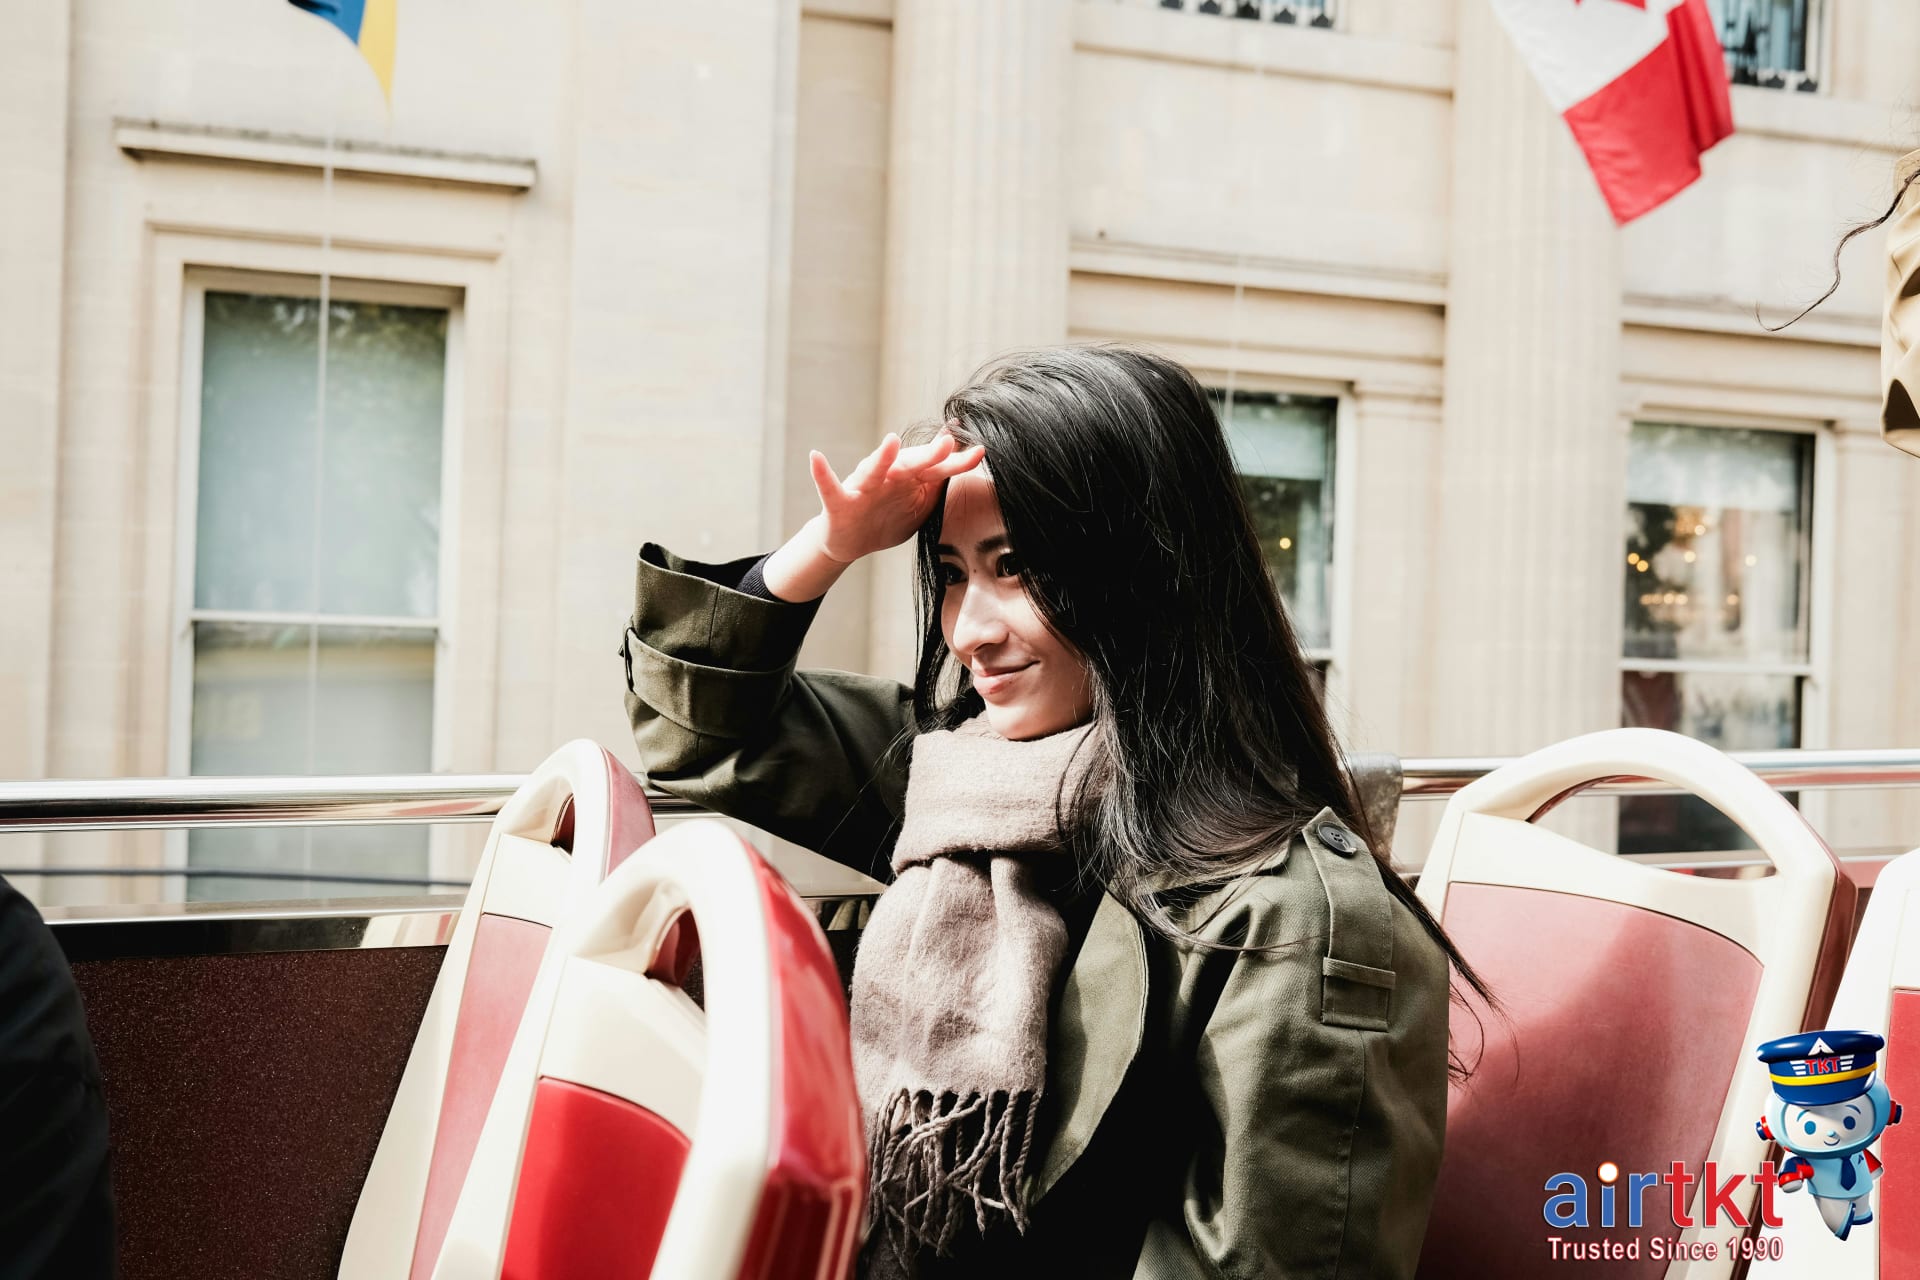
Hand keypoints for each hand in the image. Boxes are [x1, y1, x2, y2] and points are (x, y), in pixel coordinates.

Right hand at [809, 426, 984, 562]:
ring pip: (874, 471)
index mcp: (908, 480)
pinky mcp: (840, 502)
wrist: (848, 542)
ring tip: (891, 441)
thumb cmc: (885, 517)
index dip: (958, 462)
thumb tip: (957, 452)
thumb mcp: (917, 502)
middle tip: (948, 443)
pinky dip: (821, 473)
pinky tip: (815, 457)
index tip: (981, 452)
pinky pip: (829, 487)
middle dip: (929, 455)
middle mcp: (887, 478)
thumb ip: (936, 480)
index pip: (937, 469)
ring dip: (883, 457)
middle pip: (910, 464)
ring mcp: (863, 488)